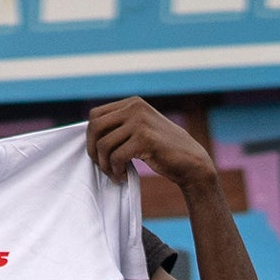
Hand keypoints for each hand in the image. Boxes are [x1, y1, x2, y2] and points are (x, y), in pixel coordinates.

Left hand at [83, 96, 217, 197]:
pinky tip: (123, 177)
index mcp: (132, 103)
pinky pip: (116, 157)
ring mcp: (140, 122)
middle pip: (95, 127)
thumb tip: (89, 136)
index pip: (95, 115)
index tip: (98, 155)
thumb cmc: (162, 150)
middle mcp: (135, 107)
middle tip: (103, 167)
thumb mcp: (140, 129)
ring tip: (115, 174)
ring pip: (104, 144)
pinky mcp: (145, 139)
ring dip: (105, 165)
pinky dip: (116, 171)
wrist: (190, 162)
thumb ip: (120, 127)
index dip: (90, 137)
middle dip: (93, 151)